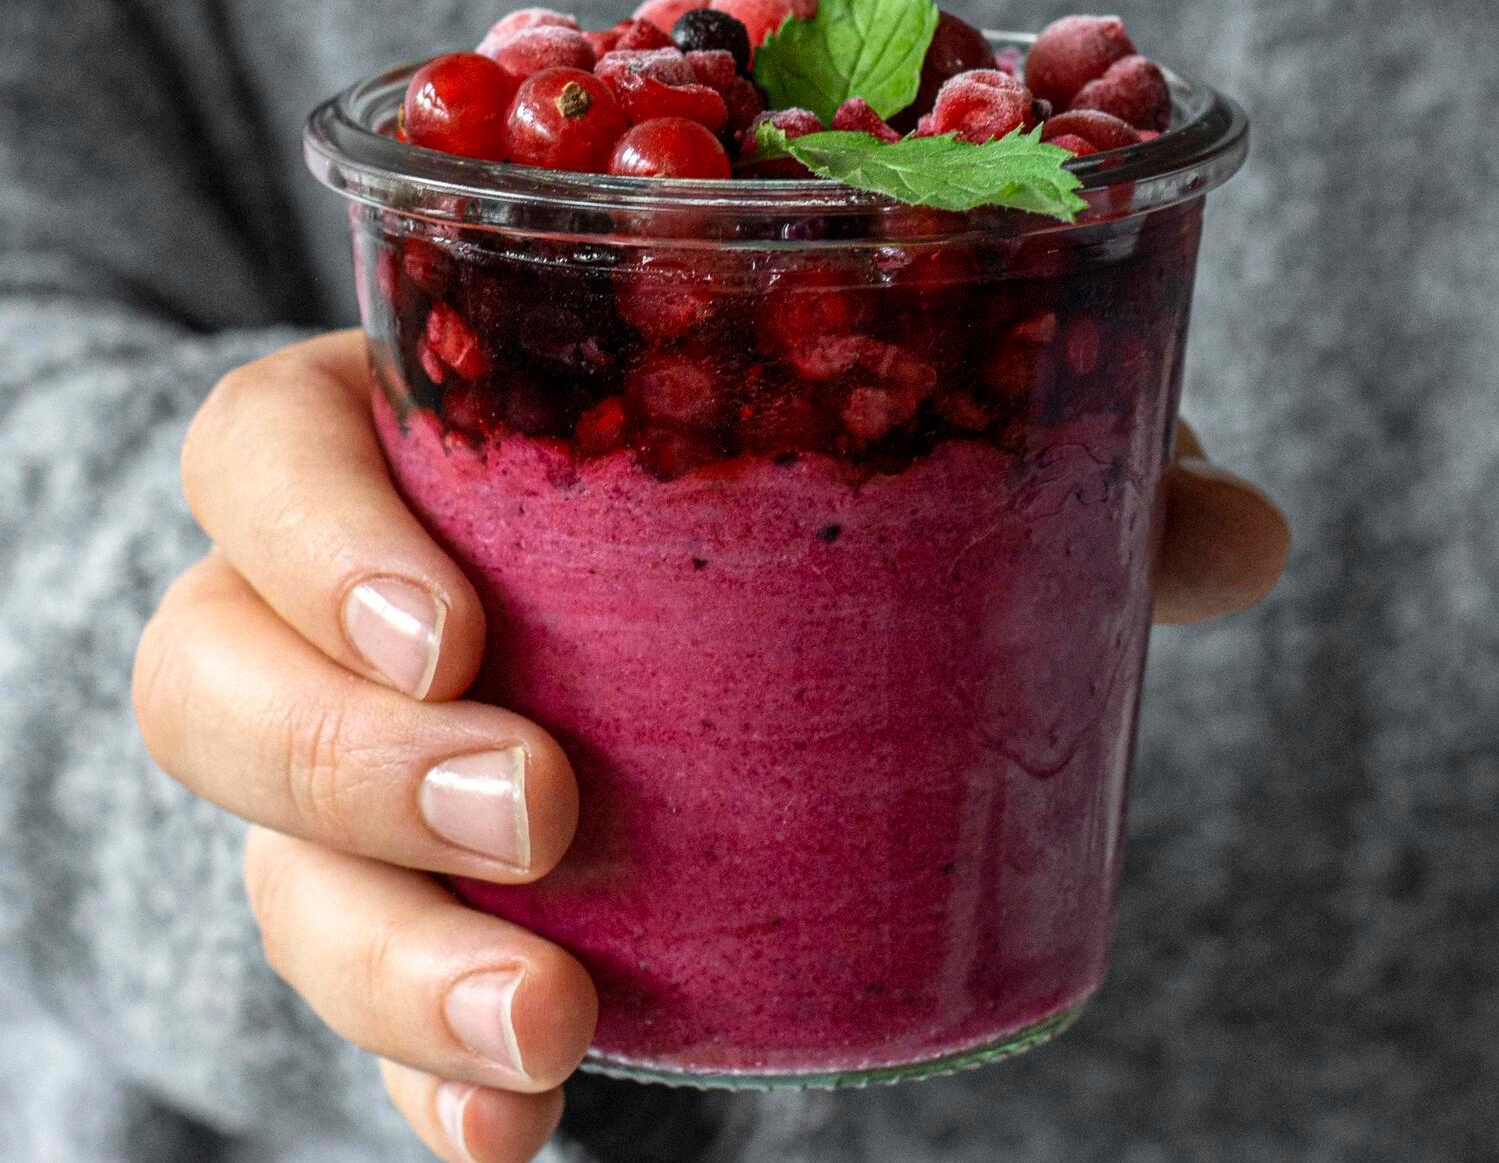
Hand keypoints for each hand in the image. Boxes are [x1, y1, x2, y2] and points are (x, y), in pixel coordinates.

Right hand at [133, 330, 1286, 1162]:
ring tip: (553, 1029)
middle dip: (356, 764)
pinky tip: (516, 1134)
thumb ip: (1031, 477)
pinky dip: (420, 1070)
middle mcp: (327, 611)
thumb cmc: (706, 494)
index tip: (465, 631)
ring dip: (387, 962)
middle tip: (546, 815)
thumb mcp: (844, 455)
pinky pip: (350, 990)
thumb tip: (1240, 535)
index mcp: (405, 444)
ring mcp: (343, 769)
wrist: (604, 613)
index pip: (264, 458)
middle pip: (217, 681)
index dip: (316, 537)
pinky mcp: (394, 899)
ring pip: (265, 863)